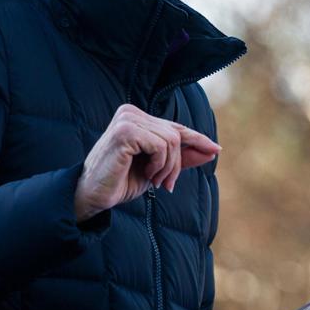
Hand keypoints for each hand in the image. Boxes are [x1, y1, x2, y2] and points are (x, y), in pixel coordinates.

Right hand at [74, 104, 220, 222]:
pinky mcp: (125, 131)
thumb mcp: (157, 168)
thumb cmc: (121, 181)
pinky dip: (159, 165)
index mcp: (136, 117)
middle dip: (176, 164)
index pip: (174, 127)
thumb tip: (212, 150)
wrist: (93, 196)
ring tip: (152, 179)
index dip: (197, 139)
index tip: (216, 150)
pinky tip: (146, 174)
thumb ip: (181, 157)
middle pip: (175, 135)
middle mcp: (131, 112)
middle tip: (164, 184)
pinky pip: (160, 146)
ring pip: (171, 140)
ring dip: (167, 167)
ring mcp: (127, 120)